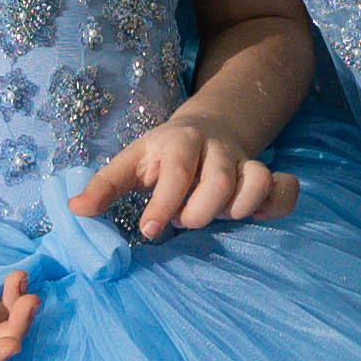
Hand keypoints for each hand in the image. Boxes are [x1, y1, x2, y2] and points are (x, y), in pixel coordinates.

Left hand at [74, 113, 296, 239]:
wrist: (207, 128)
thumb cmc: (161, 156)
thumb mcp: (130, 164)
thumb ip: (104, 187)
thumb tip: (75, 211)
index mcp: (178, 142)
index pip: (177, 172)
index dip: (164, 204)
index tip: (149, 232)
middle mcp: (216, 148)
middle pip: (220, 181)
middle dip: (200, 212)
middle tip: (184, 221)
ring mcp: (245, 161)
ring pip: (257, 180)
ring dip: (238, 208)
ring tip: (218, 216)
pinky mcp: (266, 176)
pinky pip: (285, 189)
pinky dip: (277, 203)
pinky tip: (256, 217)